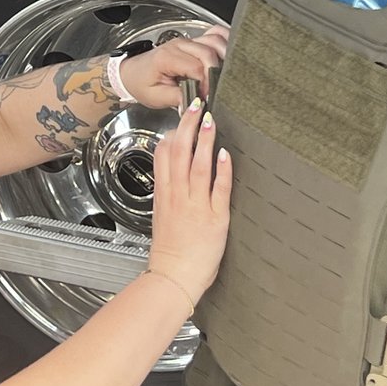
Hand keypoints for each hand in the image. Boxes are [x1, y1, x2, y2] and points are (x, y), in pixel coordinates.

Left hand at [120, 26, 228, 109]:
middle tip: (215, 90)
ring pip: (215, 40)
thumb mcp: (156, 97)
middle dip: (216, 73)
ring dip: (224, 56)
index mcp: (167, 57)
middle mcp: (179, 45)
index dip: (206, 84)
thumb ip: (178, 98)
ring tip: (225, 75)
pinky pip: (215, 34)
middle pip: (208, 53)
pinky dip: (225, 42)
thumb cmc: (142, 84)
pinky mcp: (193, 41)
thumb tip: (198, 102)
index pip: (196, 67)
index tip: (206, 97)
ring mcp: (188, 41)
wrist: (132, 73)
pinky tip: (229, 56)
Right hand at [148, 101, 231, 301]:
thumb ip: (168, 194)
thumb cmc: (170, 253)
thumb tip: (173, 175)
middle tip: (196, 106)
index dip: (172, 133)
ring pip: (199, 167)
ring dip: (204, 141)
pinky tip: (224, 154)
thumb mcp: (161, 216)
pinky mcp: (215, 219)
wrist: (174, 279)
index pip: (164, 156)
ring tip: (210, 121)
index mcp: (164, 196)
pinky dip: (222, 171)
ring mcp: (196, 206)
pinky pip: (219, 190)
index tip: (180, 117)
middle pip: (180, 154)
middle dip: (188, 127)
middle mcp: (178, 197)